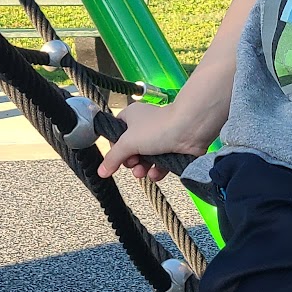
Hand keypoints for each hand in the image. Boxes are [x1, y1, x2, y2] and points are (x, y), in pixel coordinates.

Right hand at [97, 96, 213, 182]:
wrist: (190, 129)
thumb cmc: (157, 128)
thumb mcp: (128, 143)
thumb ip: (113, 158)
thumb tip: (100, 172)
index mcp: (131, 117)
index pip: (116, 133)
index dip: (115, 146)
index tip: (117, 155)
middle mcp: (145, 126)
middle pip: (131, 149)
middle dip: (130, 161)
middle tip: (133, 164)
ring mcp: (160, 138)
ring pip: (145, 159)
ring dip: (142, 169)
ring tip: (142, 173)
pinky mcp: (172, 150)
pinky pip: (160, 164)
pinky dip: (157, 171)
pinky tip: (155, 174)